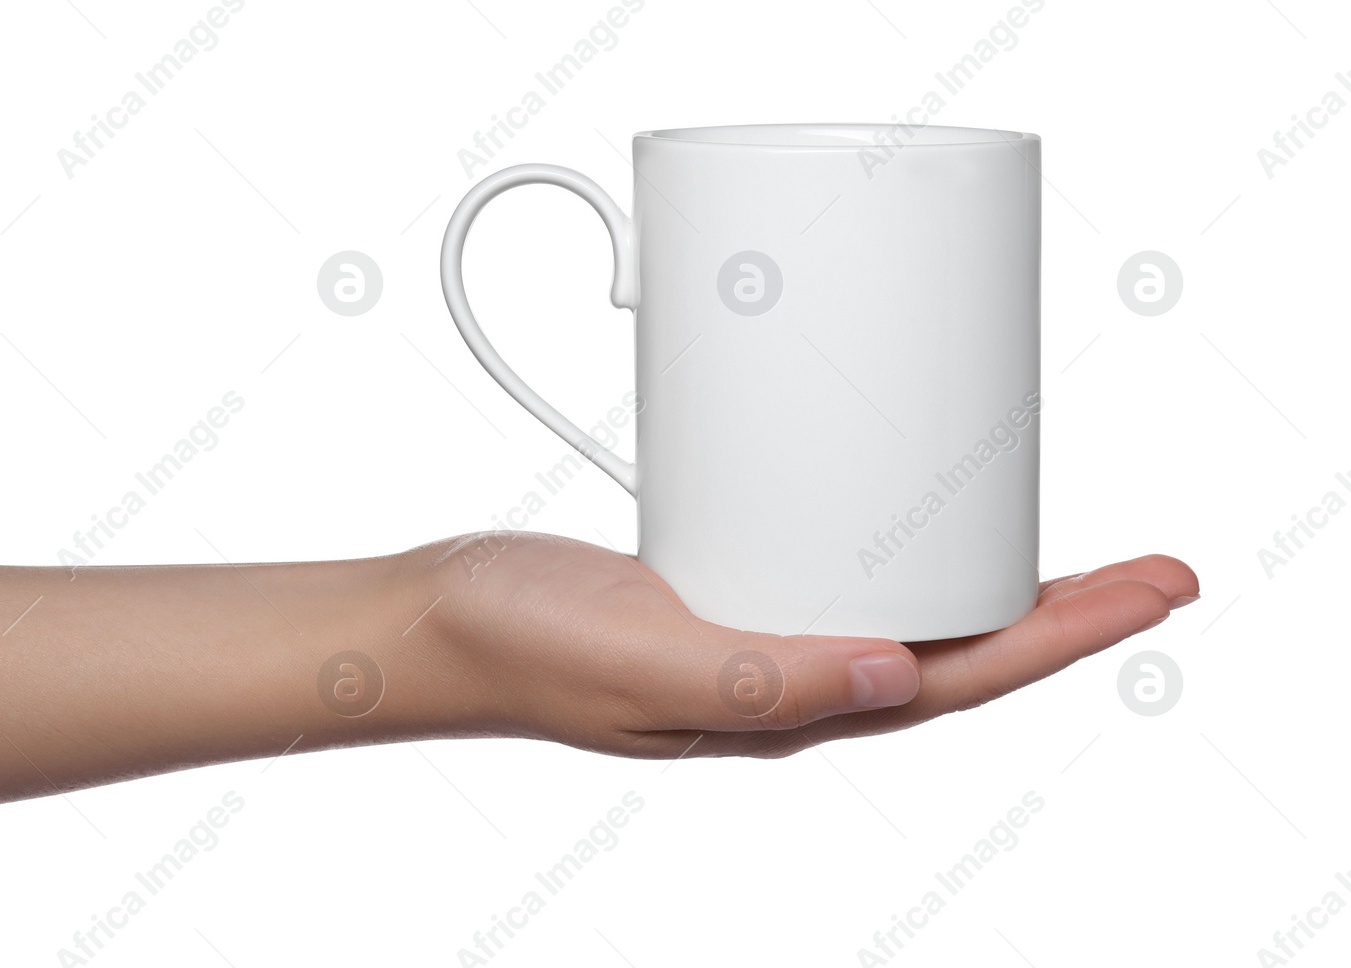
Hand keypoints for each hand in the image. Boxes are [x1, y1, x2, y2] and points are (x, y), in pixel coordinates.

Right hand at [417, 532, 1198, 759]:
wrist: (434, 618)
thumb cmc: (521, 648)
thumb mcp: (641, 661)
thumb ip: (761, 679)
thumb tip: (902, 676)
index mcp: (782, 706)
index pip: (960, 679)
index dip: (1065, 636)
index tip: (1153, 589)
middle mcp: (786, 676)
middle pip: (958, 647)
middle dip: (1060, 611)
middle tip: (1144, 565)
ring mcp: (755, 633)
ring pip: (904, 609)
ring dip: (990, 580)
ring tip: (1056, 534)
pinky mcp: (722, 588)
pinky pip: (834, 569)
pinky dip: (895, 542)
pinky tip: (906, 510)